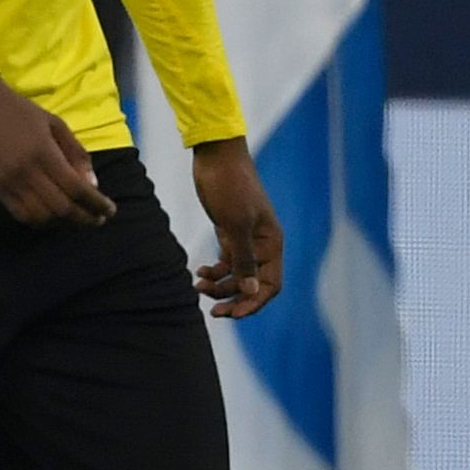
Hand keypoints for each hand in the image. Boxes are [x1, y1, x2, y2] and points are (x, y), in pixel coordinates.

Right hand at [0, 76, 114, 225]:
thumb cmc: (22, 112)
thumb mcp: (56, 124)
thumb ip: (76, 153)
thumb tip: (93, 185)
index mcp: (44, 153)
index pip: (76, 188)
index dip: (96, 203)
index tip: (110, 210)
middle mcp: (27, 172)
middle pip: (62, 208)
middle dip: (85, 218)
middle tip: (98, 219)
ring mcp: (9, 183)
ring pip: (42, 216)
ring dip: (63, 222)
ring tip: (76, 218)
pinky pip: (21, 215)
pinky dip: (40, 221)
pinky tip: (51, 217)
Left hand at [184, 138, 281, 318]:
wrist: (215, 156)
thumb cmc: (229, 186)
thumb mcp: (234, 224)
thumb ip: (243, 259)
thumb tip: (251, 293)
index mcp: (271, 243)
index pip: (270, 285)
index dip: (253, 302)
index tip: (232, 314)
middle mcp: (262, 244)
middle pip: (252, 284)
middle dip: (232, 297)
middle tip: (211, 311)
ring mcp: (245, 238)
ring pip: (236, 274)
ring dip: (220, 285)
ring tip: (197, 285)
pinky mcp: (228, 231)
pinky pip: (226, 261)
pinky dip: (214, 270)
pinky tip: (199, 272)